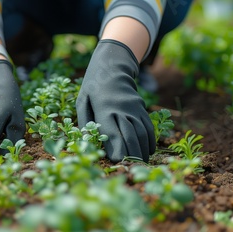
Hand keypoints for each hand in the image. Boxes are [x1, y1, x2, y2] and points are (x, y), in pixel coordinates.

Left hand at [76, 39, 155, 161]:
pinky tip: (147, 151)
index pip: (113, 133)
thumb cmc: (92, 87)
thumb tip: (88, 142)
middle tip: (132, 167)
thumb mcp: (82, 101)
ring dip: (143, 150)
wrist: (112, 66)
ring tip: (140, 163)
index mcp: (104, 109)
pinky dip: (150, 141)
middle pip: (131, 135)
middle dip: (133, 154)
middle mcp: (122, 109)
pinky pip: (148, 127)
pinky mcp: (141, 108)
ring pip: (143, 132)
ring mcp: (134, 108)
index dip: (117, 150)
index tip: (117, 161)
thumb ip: (85, 121)